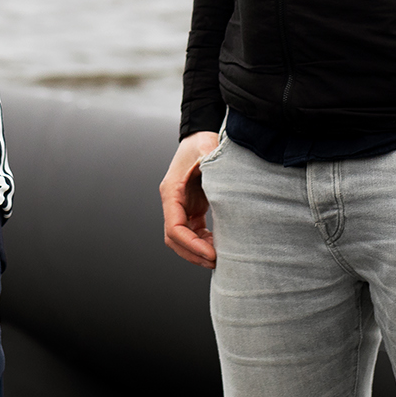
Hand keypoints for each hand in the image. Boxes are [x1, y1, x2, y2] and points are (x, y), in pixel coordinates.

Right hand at [160, 132, 220, 268]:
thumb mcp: (208, 150)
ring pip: (182, 239)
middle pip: (174, 239)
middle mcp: (172, 201)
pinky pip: (193, 232)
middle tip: (216, 262)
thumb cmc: (203, 141)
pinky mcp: (191, 207)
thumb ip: (213, 164)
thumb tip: (223, 183)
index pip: (174, 228)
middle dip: (193, 254)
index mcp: (171, 191)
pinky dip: (203, 242)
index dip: (191, 245)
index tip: (211, 254)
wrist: (200, 134)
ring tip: (219, 258)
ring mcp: (181, 206)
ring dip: (197, 251)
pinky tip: (219, 245)